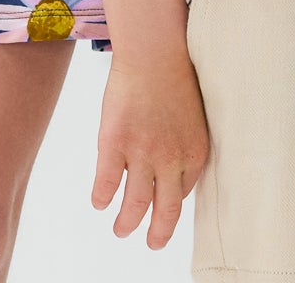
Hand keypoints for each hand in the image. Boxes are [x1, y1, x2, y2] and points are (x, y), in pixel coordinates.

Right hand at [92, 51, 208, 248]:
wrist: (153, 51)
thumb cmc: (174, 75)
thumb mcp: (194, 116)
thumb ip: (185, 144)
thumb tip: (174, 169)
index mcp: (194, 154)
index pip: (184, 193)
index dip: (172, 203)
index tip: (165, 211)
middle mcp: (170, 160)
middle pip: (165, 210)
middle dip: (157, 233)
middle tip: (151, 243)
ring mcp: (141, 154)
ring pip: (135, 204)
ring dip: (127, 222)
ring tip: (121, 230)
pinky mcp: (114, 143)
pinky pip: (106, 182)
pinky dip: (102, 197)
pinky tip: (99, 202)